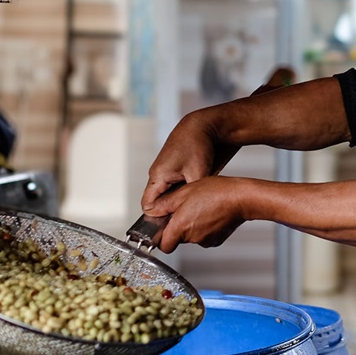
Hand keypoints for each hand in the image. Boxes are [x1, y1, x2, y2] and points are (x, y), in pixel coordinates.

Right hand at [141, 66, 295, 211]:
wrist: (207, 125)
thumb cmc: (199, 144)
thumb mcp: (198, 173)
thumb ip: (189, 195)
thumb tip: (187, 213)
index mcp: (158, 176)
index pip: (148, 206)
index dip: (157, 219)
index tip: (171, 228)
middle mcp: (159, 175)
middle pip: (159, 204)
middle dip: (170, 214)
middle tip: (185, 224)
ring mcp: (168, 174)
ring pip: (169, 197)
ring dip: (178, 205)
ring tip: (192, 213)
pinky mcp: (178, 172)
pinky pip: (177, 190)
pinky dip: (185, 197)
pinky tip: (197, 201)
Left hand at [149, 176, 246, 252]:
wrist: (241, 198)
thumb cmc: (216, 192)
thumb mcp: (184, 192)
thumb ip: (165, 204)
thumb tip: (152, 210)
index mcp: (181, 227)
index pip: (164, 246)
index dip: (161, 238)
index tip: (163, 229)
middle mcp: (192, 238)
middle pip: (178, 239)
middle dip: (179, 226)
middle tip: (187, 209)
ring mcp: (206, 241)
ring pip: (192, 237)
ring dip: (193, 226)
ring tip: (202, 208)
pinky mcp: (217, 240)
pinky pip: (205, 236)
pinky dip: (205, 227)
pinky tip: (211, 214)